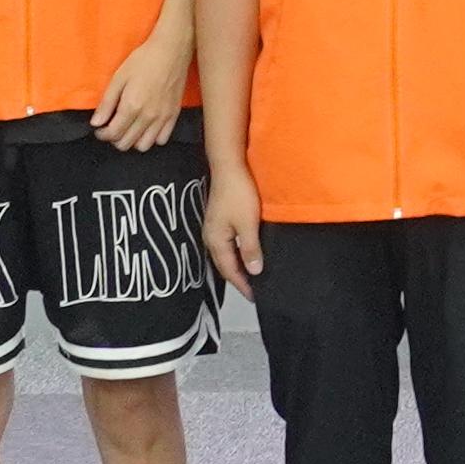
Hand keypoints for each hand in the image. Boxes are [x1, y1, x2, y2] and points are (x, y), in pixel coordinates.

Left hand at [92, 31, 189, 145]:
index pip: (113, 134)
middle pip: (126, 143)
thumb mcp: (119, 77)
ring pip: (144, 145)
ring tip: (128, 129)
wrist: (171, 51)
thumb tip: (96, 123)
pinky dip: (151, 138)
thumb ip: (107, 103)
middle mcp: (148, 116)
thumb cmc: (143, 60)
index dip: (102, 134)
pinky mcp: (174, 115)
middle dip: (114, 139)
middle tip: (111, 128)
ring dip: (133, 141)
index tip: (99, 129)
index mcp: (132, 106)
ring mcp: (162, 118)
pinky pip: (161, 139)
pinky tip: (146, 127)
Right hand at [203, 159, 261, 292]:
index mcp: (216, 241)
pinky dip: (236, 253)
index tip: (254, 296)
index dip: (241, 284)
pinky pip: (227, 244)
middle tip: (253, 289)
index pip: (229, 270)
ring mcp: (214, 228)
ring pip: (225, 254)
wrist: (229, 167)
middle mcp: (211, 237)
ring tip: (250, 275)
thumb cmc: (238, 194)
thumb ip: (250, 249)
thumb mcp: (247, 224)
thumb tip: (253, 271)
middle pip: (224, 264)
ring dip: (237, 266)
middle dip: (238, 278)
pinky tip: (245, 252)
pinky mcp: (219, 219)